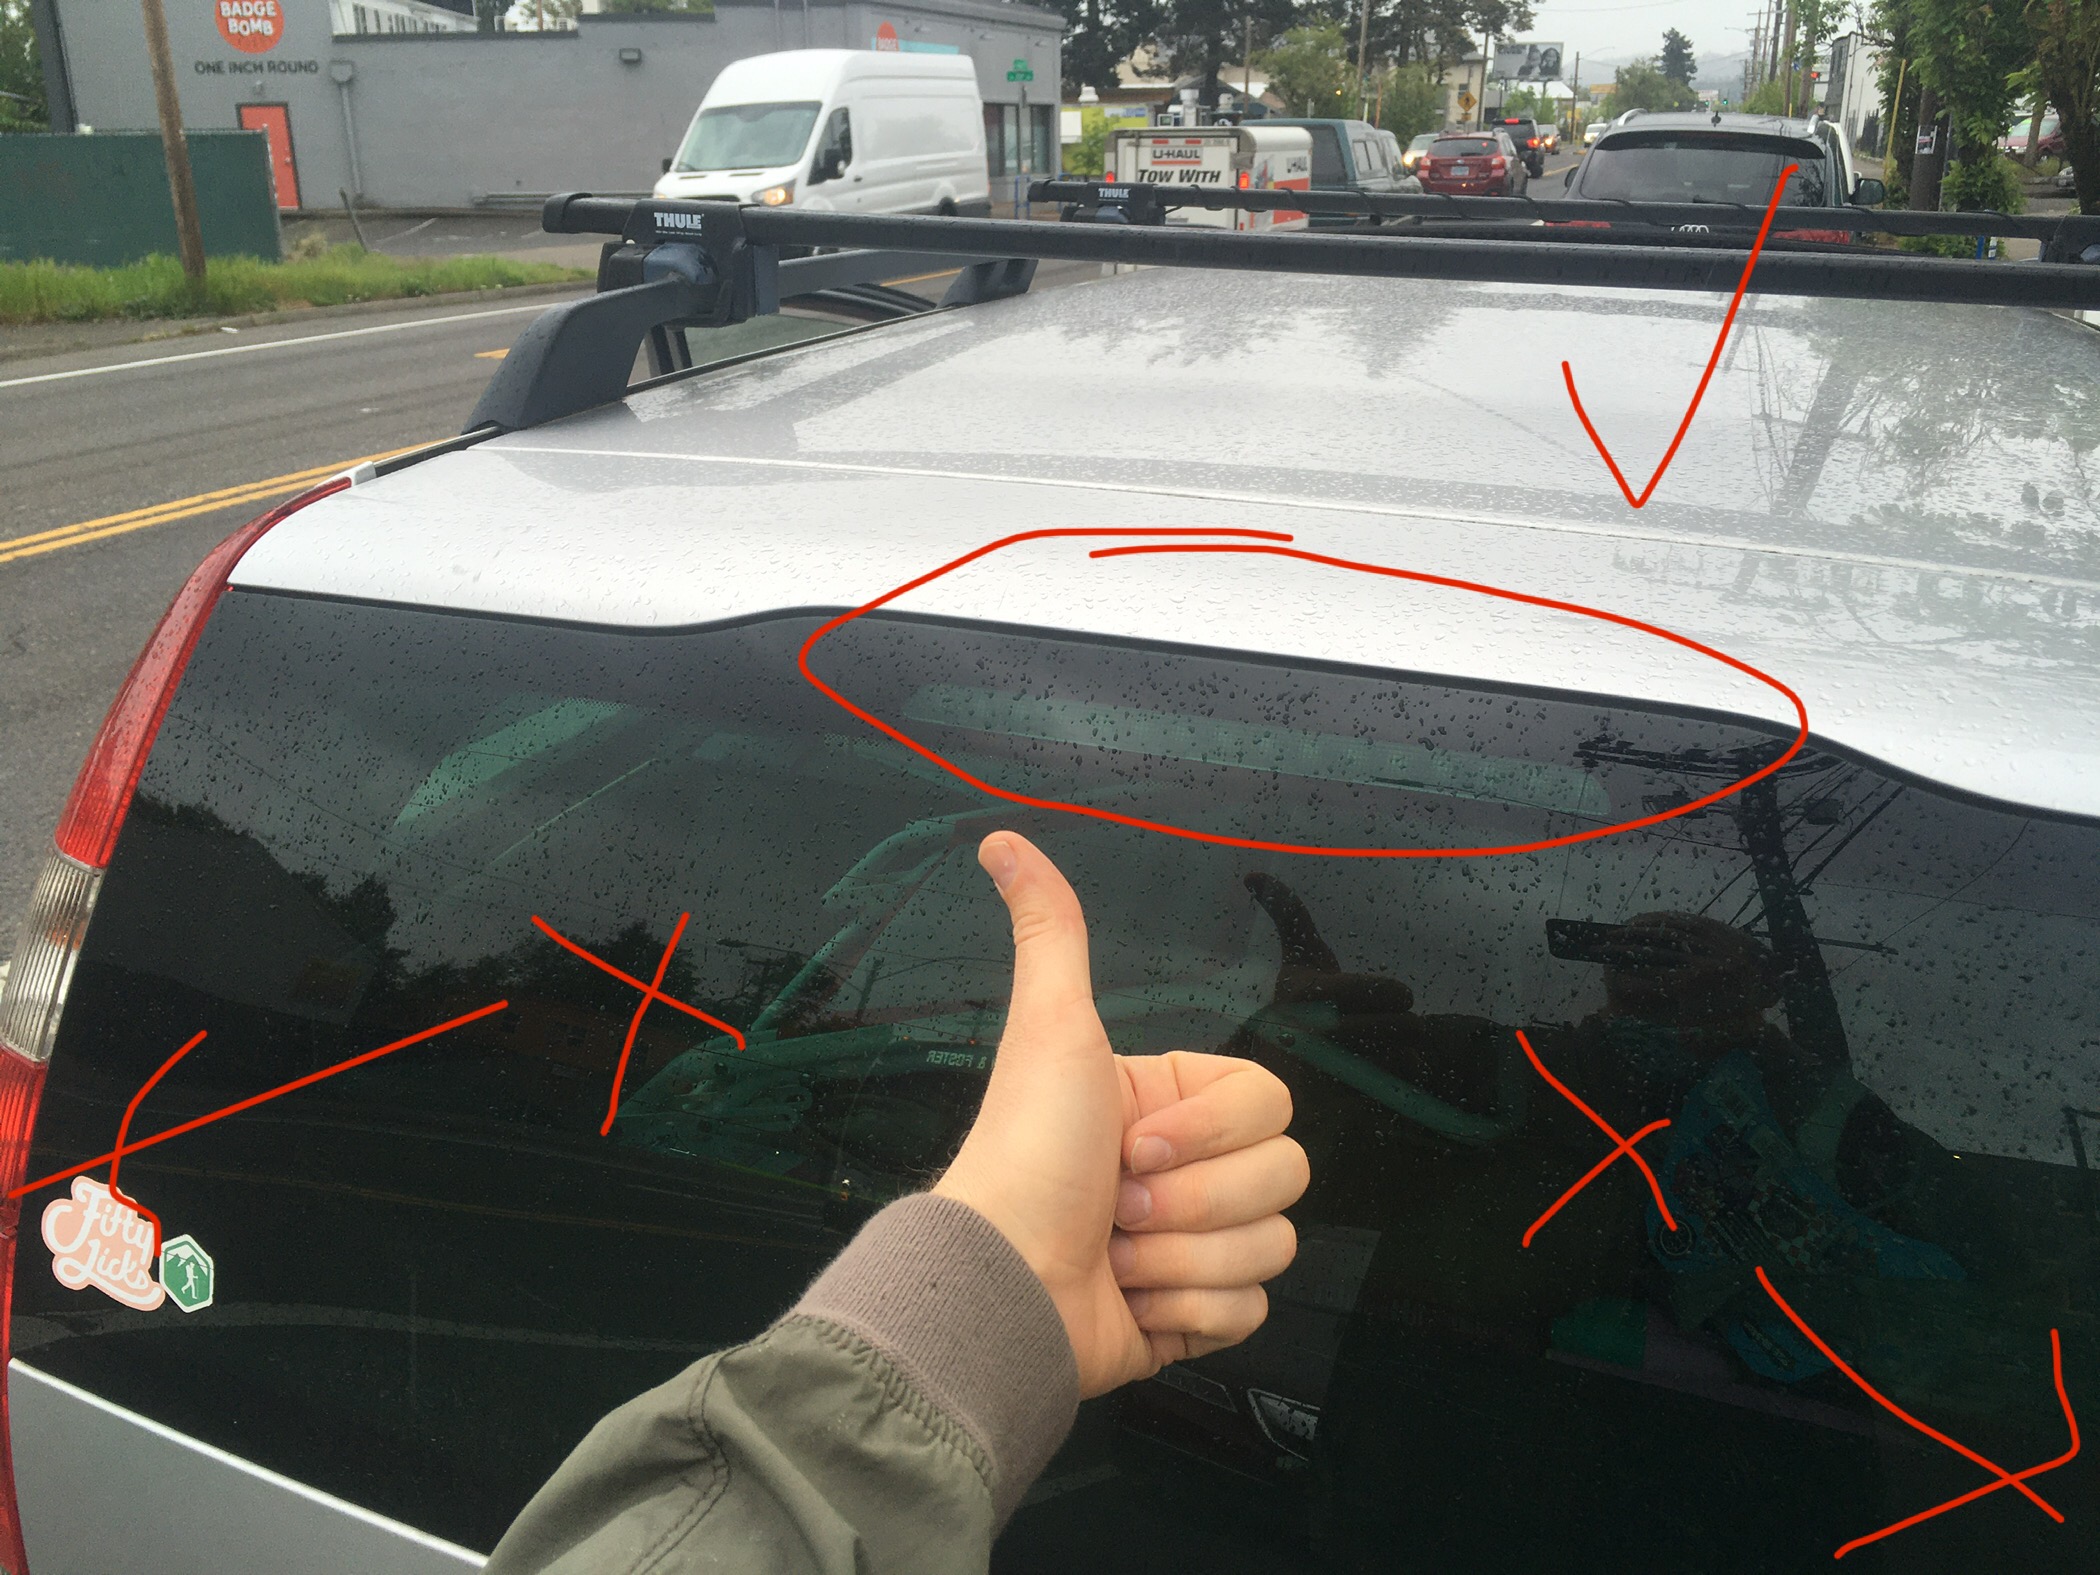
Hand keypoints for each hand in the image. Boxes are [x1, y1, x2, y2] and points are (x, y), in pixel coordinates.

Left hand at [933, 832, 1307, 1397]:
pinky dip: (1190, 1313)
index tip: (1133, 1142)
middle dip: (1197, 1200)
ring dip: (1184, 1259)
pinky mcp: (1194, 1317)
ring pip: (1273, 1246)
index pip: (1271, 1104)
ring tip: (1117, 1254)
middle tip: (1121, 1203)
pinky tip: (1132, 1301)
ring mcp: (1195, 1246)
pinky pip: (1252, 1312)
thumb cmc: (1027, 1153)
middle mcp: (1189, 1170)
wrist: (1005, 1284)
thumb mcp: (1050, 1027)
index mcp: (1172, 1104)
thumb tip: (1002, 840)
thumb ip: (1050, 931)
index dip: (1212, 1132)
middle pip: (1285, 1176)